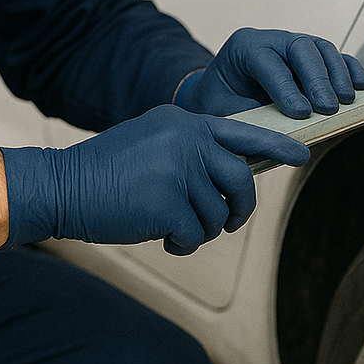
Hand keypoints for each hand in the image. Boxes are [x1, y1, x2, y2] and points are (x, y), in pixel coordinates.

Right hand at [1, 103, 308, 255]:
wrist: (64, 185)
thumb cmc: (107, 170)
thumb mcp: (151, 141)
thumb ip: (189, 147)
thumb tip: (232, 172)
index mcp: (182, 121)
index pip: (240, 131)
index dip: (274, 146)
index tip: (300, 154)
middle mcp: (184, 139)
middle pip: (240, 178)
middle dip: (239, 207)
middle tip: (228, 221)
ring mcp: (177, 168)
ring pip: (217, 212)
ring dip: (200, 228)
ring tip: (169, 223)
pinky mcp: (167, 202)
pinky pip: (195, 234)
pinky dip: (180, 242)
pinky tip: (158, 233)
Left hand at [177, 28, 363, 118]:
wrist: (222, 95)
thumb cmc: (222, 104)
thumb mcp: (225, 112)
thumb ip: (249, 120)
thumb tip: (277, 139)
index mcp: (244, 48)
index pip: (267, 60)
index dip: (284, 86)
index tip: (300, 112)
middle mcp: (270, 40)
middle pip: (299, 47)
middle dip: (316, 78)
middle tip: (327, 108)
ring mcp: (293, 46)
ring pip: (321, 48)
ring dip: (337, 74)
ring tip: (346, 101)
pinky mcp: (313, 58)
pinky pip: (336, 57)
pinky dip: (350, 69)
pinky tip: (361, 86)